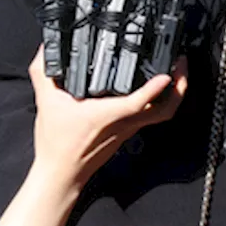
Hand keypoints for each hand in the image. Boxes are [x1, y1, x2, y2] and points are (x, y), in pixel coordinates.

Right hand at [0, 49, 186, 225]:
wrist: (60, 174)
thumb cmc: (57, 145)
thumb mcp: (46, 102)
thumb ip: (44, 73)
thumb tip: (44, 50)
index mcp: (107, 115)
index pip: (138, 102)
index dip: (154, 88)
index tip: (167, 74)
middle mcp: (123, 123)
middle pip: (164, 110)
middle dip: (179, 87)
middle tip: (182, 64)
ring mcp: (128, 130)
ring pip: (161, 114)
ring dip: (174, 93)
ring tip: (177, 71)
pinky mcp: (127, 133)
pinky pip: (151, 116)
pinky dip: (159, 100)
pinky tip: (156, 87)